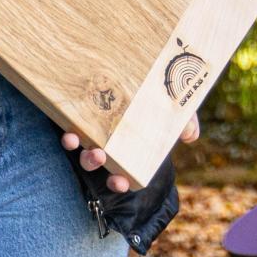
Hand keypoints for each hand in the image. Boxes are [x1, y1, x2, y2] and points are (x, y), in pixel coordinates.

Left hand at [60, 114, 198, 194]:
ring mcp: (89, 130)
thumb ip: (185, 123)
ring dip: (76, 145)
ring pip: (78, 145)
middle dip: (93, 162)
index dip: (119, 182)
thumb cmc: (158, 101)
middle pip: (94, 161)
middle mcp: (104, 144)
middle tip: (99, 155)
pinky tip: (67, 127)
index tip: (121, 183)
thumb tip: (190, 135)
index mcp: (127, 151)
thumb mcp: (175, 112)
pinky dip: (66, 129)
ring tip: (77, 140)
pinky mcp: (77, 112)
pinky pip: (68, 126)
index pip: (121, 174)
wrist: (135, 74)